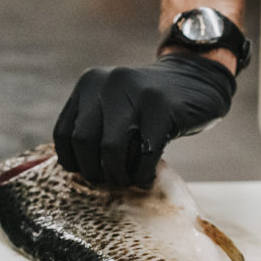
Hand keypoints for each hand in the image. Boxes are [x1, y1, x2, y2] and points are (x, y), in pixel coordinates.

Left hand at [53, 54, 235, 187]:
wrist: (197, 79)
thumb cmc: (148, 105)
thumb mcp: (113, 103)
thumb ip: (93, 125)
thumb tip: (76, 169)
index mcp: (89, 84)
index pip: (63, 132)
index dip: (71, 160)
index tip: (86, 173)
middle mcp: (107, 83)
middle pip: (84, 141)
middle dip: (94, 171)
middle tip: (110, 180)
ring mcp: (135, 92)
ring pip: (111, 149)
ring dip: (118, 175)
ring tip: (127, 181)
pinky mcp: (162, 107)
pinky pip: (145, 152)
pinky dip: (143, 173)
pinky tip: (146, 177)